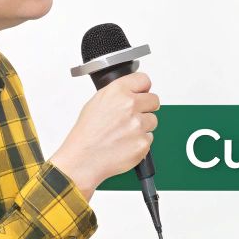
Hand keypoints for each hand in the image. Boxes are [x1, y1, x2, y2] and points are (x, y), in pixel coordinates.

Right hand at [50, 71, 160, 193]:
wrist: (84, 158)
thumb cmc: (87, 133)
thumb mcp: (96, 102)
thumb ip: (118, 94)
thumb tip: (133, 92)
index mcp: (117, 91)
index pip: (144, 80)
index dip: (143, 88)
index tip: (141, 93)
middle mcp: (130, 105)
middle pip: (154, 100)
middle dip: (146, 107)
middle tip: (133, 116)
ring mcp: (138, 124)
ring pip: (153, 120)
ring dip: (143, 126)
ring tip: (124, 133)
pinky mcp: (143, 142)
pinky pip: (149, 138)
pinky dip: (140, 141)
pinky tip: (125, 143)